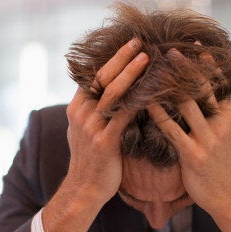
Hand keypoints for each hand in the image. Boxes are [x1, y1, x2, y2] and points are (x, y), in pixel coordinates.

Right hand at [63, 38, 148, 206]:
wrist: (85, 189)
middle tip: (140, 42)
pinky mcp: (105, 142)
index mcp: (76, 108)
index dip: (113, 58)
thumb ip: (92, 110)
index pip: (94, 75)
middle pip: (102, 78)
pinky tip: (154, 91)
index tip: (130, 44)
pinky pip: (124, 115)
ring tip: (147, 58)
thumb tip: (104, 92)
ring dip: (131, 73)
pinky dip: (139, 101)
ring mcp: (92, 127)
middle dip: (122, 58)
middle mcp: (81, 114)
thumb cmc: (90, 159)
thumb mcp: (83, 130)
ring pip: (113, 93)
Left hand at [147, 49, 230, 231]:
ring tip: (154, 70)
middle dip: (187, 68)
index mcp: (230, 116)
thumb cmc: (226, 164)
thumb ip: (230, 112)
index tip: (195, 45)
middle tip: (170, 50)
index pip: (220, 83)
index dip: (207, 64)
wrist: (227, 196)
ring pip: (187, 105)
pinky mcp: (192, 154)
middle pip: (203, 89)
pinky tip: (145, 102)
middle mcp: (221, 124)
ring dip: (169, 86)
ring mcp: (208, 139)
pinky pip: (171, 129)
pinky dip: (158, 114)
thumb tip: (230, 91)